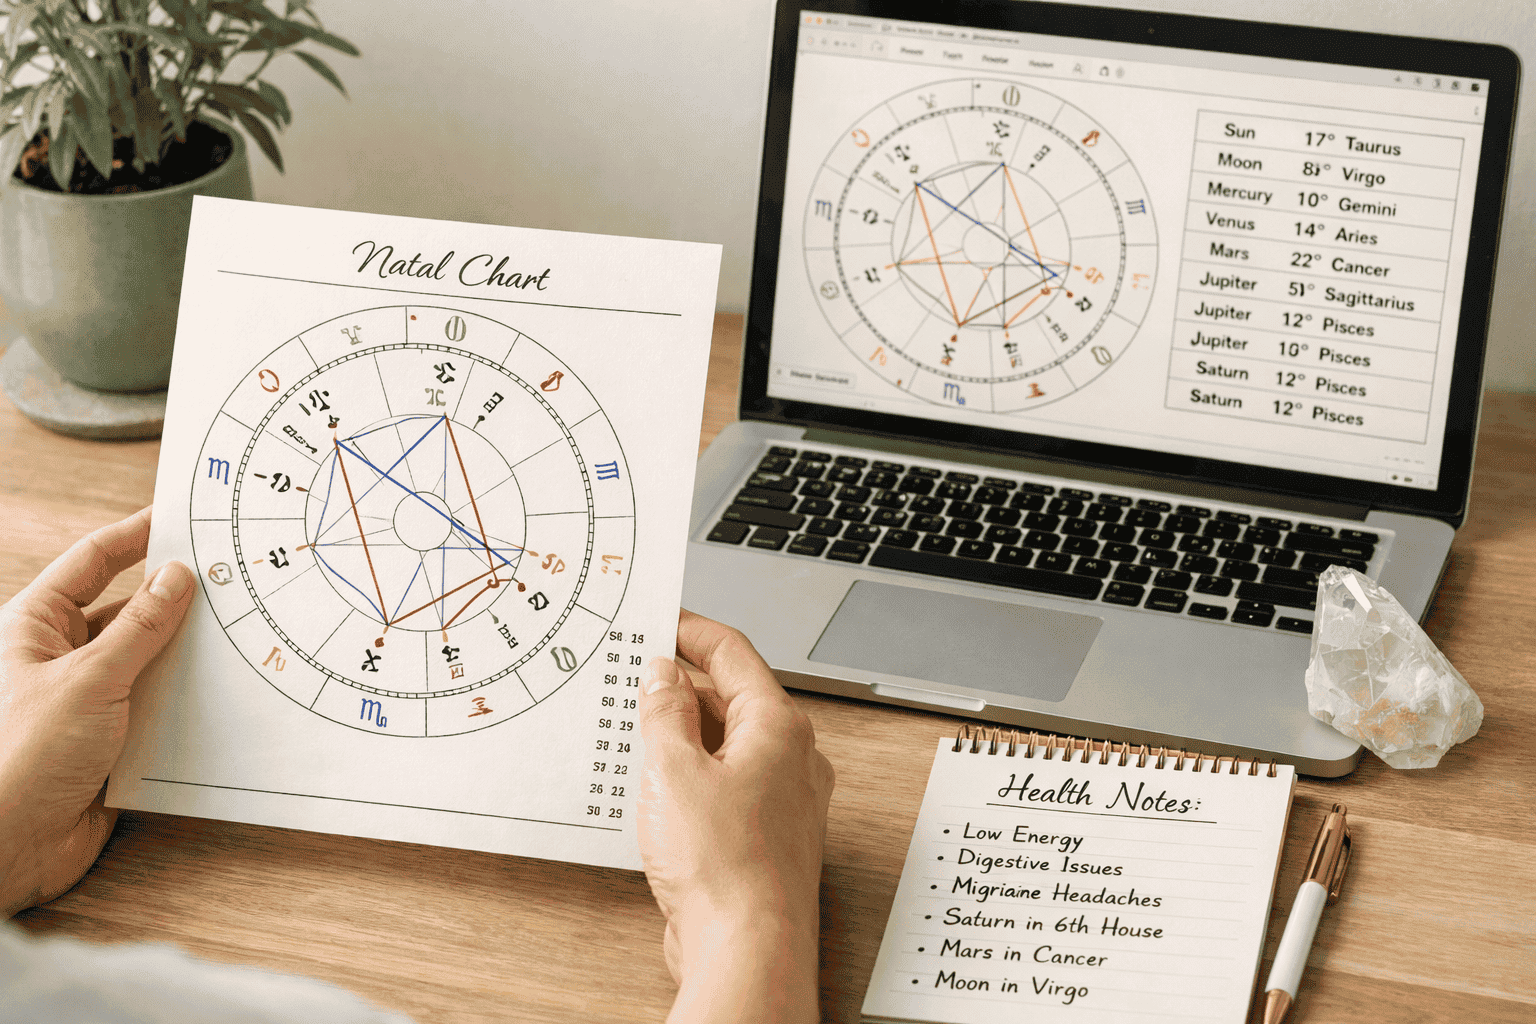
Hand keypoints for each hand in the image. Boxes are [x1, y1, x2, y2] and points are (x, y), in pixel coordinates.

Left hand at [0, 507, 194, 916]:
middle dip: (176, 596)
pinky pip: (159, 704)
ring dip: (187, 652)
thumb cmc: (17, 758)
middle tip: (230, 578)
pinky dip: (189, 697)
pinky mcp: (111, 739)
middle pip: (128, 609)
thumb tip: (177, 575)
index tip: (184, 517)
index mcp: (35, 626)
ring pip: (149, 658)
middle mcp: (59, 657)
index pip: (94, 561)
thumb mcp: (88, 679)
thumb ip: (141, 627)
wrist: (8, 848)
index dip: (138, 534)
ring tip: (239, 633)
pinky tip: (225, 690)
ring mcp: (86, 698)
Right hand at [638, 610, 834, 1023]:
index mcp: (779, 727)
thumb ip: (665, 715)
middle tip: (635, 676)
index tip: (661, 619)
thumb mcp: (674, 771)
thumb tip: (664, 678)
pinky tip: (656, 788)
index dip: (692, 631)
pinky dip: (691, 776)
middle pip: (733, 698)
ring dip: (683, 734)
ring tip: (636, 730)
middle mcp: (791, 759)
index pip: (734, 653)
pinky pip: (725, 786)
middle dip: (682, 686)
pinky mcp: (762, 837)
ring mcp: (780, 799)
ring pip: (727, 745)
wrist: (748, 948)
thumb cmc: (725, 865)